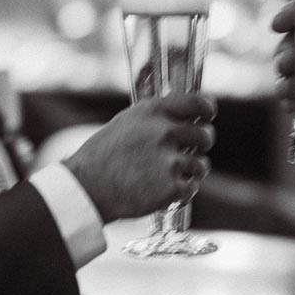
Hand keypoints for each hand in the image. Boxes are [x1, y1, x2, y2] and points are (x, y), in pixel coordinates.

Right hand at [64, 93, 215, 221]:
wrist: (87, 188)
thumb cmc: (102, 156)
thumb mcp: (126, 122)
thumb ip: (155, 118)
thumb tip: (183, 117)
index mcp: (152, 112)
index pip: (197, 103)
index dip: (207, 110)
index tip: (208, 115)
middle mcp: (164, 132)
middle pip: (205, 135)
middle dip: (200, 144)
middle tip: (187, 152)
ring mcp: (169, 161)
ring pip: (201, 165)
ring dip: (190, 171)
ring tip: (168, 176)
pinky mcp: (171, 187)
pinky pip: (192, 187)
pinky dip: (182, 192)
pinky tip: (165, 191)